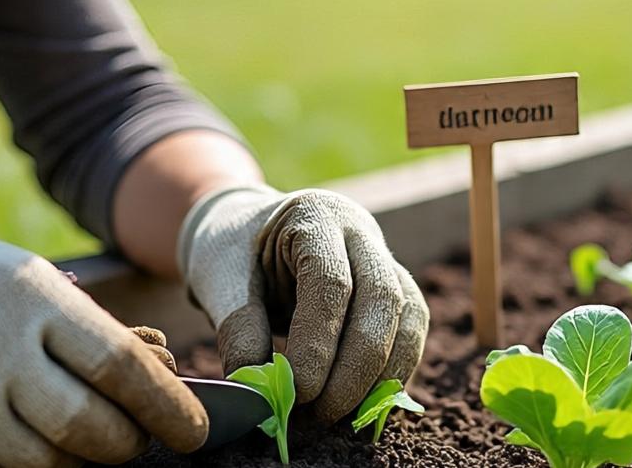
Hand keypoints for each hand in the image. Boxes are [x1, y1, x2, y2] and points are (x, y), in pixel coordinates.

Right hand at [0, 186, 206, 466]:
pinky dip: (24, 464)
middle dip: (126, 444)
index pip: (117, 363)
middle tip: (136, 439)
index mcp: (30, 297)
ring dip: (79, 460)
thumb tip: (169, 373)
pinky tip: (22, 434)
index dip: (166, 405)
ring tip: (83, 436)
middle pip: (85, 426)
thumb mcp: (42, 285)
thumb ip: (101, 332)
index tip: (196, 432)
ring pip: (43, 463)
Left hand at [177, 185, 428, 421]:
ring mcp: (384, 256)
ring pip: (408, 314)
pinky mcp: (396, 286)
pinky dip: (394, 370)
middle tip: (324, 413)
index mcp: (313, 216)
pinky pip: (411, 329)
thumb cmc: (232, 253)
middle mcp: (359, 230)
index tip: (299, 392)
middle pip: (382, 297)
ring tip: (345, 415)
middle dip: (358, 365)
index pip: (330, 281)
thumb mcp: (219, 279)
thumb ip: (238, 327)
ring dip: (383, 373)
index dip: (319, 342)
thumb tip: (260, 389)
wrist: (248, 233)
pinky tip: (365, 403)